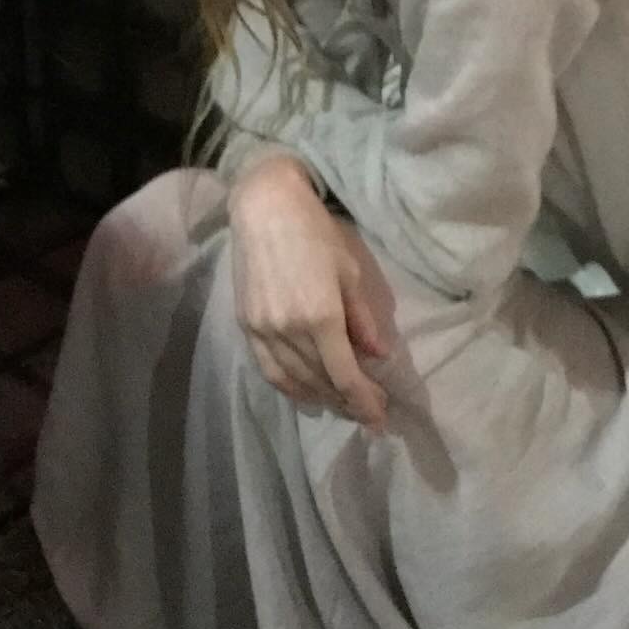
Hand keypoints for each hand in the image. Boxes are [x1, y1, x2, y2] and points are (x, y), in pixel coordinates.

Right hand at [228, 148, 394, 430]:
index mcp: (321, 317)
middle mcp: (290, 331)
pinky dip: (289, 388)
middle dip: (348, 404)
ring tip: (342, 407)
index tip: (381, 419)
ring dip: (320, 399)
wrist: (264, 209)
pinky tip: (305, 393)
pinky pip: (269, 371)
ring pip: (294, 382)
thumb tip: (380, 355)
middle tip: (368, 414)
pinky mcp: (247, 326)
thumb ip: (363, 318)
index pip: (345, 376)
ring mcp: (264, 331)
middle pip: (321, 383)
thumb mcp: (350, 271)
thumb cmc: (315, 232)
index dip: (364, 403)